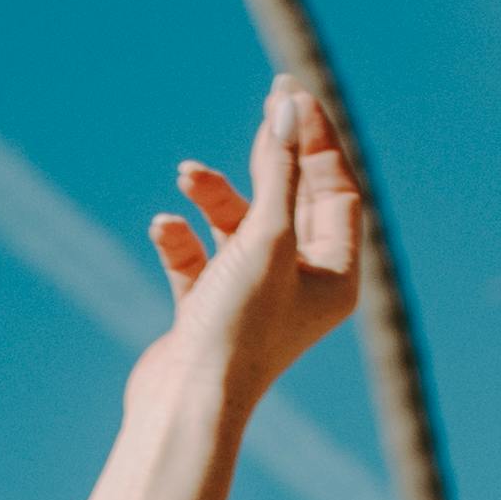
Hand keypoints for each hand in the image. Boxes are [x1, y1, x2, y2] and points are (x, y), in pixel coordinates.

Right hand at [133, 73, 362, 426]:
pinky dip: (182, 236)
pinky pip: (199, 257)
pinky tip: (164, 226)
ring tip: (186, 174)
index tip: (289, 94)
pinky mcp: (210, 310)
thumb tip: (286, 107)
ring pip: (240, 224)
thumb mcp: (265, 236)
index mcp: (336, 275)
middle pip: (293, 200)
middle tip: (265, 103)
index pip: (335, 188)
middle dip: (272, 156)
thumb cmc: (238, 327)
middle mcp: (302, 286)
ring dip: (214, 194)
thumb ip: (278, 168)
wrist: (185, 405)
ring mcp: (254, 298)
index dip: (315, 139)